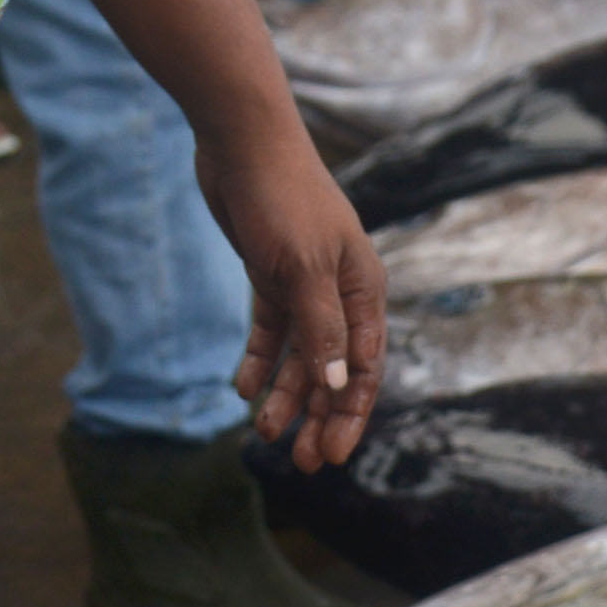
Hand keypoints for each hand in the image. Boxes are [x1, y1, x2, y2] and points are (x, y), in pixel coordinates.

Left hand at [196, 122, 386, 470]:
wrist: (241, 143)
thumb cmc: (283, 200)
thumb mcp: (303, 269)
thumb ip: (321, 329)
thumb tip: (336, 389)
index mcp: (364, 292)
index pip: (363, 369)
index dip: (350, 415)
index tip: (334, 456)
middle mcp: (340, 293)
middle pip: (333, 371)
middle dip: (320, 417)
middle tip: (303, 463)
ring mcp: (305, 285)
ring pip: (300, 356)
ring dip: (287, 396)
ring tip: (266, 434)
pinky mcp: (271, 276)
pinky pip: (270, 331)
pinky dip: (260, 361)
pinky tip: (244, 389)